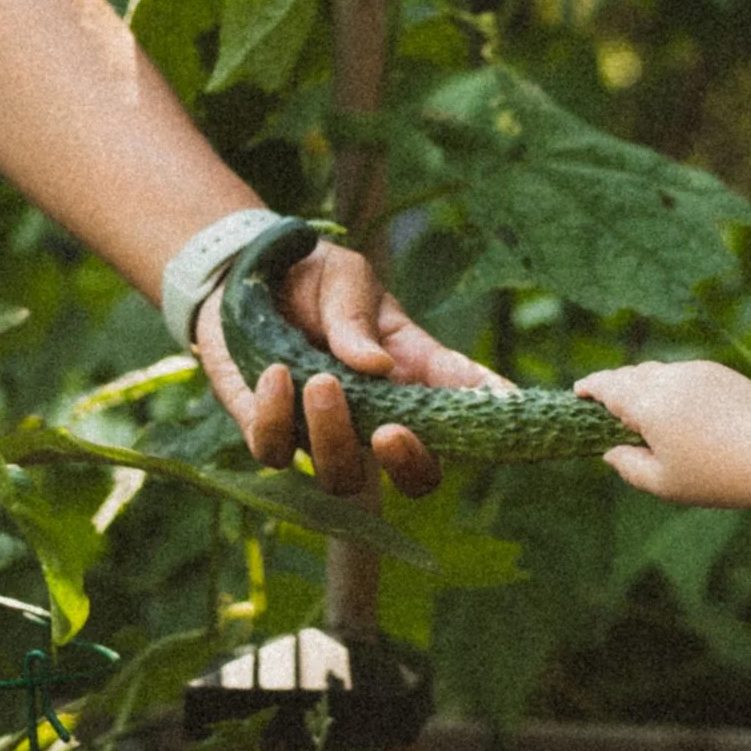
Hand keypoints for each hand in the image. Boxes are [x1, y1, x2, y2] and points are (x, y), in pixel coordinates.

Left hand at [196, 240, 495, 500]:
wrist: (240, 274)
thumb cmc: (310, 276)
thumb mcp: (344, 279)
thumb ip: (358, 319)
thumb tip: (377, 366)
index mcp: (411, 371)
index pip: (461, 403)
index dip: (491, 414)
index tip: (510, 409)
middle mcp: (375, 414)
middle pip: (415, 476)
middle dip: (410, 466)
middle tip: (391, 433)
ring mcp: (323, 432)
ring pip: (343, 476)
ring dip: (334, 437)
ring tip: (320, 381)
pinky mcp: (269, 431)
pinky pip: (276, 452)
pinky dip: (276, 418)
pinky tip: (275, 372)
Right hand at [576, 359, 750, 508]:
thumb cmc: (715, 475)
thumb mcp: (664, 483)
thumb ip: (629, 467)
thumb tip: (610, 453)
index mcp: (647, 404)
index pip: (608, 386)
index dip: (590, 387)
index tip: (579, 392)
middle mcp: (668, 379)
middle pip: (631, 374)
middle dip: (615, 386)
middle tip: (606, 405)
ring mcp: (695, 371)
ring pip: (658, 371)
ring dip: (644, 385)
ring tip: (643, 409)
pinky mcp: (718, 373)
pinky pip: (684, 374)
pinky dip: (672, 386)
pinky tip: (679, 410)